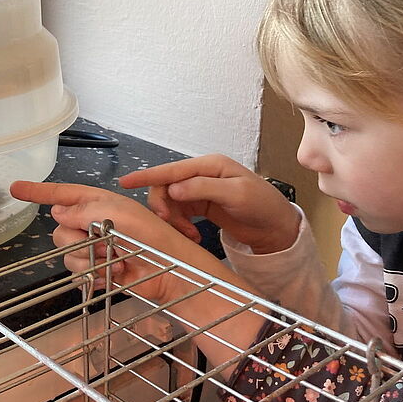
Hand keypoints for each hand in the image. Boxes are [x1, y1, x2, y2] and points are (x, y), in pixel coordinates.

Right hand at [10, 179, 267, 372]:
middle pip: (59, 228)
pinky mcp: (97, 271)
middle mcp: (92, 223)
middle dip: (76, 236)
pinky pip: (77, 272)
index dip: (37, 192)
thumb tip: (57, 211)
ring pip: (66, 252)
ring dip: (88, 257)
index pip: (61, 194)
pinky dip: (94, 274)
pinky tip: (114, 273)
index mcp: (97, 202)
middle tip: (102, 239)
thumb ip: (86, 211)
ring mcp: (94, 248)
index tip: (14, 188)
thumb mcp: (120, 214)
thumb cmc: (153, 236)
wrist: (171, 272)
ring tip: (114, 258)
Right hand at [119, 154, 299, 253]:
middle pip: (166, 187)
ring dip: (173, 220)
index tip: (125, 183)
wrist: (277, 227)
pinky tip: (191, 235)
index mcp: (209, 165)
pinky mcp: (201, 205)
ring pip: (170, 201)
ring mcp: (200, 190)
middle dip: (163, 207)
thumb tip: (173, 189)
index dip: (147, 176)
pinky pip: (179, 212)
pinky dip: (180, 225)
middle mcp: (201, 175)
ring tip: (188, 234)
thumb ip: (203, 189)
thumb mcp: (236, 195)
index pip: (171, 169)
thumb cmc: (263, 206)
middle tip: (171, 224)